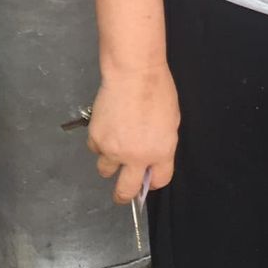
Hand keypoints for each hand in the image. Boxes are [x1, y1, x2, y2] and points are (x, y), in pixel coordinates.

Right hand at [87, 65, 179, 202]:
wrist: (133, 73)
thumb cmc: (158, 90)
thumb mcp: (171, 120)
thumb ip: (161, 145)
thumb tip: (151, 159)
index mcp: (161, 152)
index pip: (159, 181)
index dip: (154, 180)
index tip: (150, 176)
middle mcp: (136, 157)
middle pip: (125, 192)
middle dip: (124, 194)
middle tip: (123, 191)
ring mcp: (113, 150)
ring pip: (106, 171)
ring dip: (111, 162)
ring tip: (116, 143)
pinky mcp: (96, 139)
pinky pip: (96, 150)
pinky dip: (101, 143)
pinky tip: (108, 125)